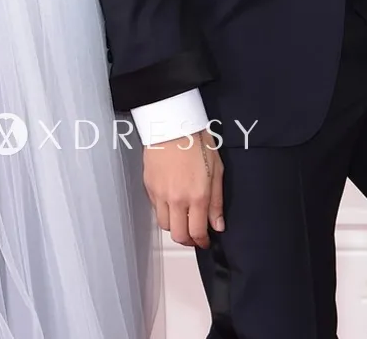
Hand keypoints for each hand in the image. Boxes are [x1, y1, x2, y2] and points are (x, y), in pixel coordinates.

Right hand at [143, 130, 224, 248]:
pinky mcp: (149, 186)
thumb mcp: (216, 169)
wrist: (172, 123)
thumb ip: (216, 201)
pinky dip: (164, 211)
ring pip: (165, 225)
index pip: (197, 232)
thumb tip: (217, 224)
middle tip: (194, 235)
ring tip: (182, 218)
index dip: (202, 242)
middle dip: (187, 240)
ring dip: (174, 226)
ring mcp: (160, 193)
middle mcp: (177, 199)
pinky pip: (155, 209)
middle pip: (178, 235)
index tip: (205, 241)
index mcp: (197, 196)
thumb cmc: (197, 141)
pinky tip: (172, 203)